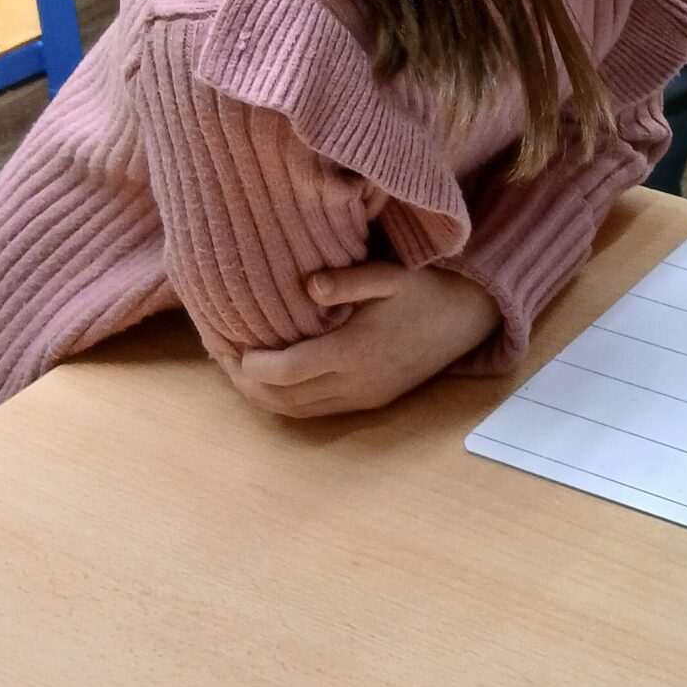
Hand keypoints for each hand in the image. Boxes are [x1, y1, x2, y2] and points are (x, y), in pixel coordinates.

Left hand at [227, 263, 500, 417]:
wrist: (465, 318)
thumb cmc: (423, 290)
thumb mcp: (391, 275)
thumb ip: (350, 280)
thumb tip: (308, 286)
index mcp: (355, 352)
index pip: (284, 371)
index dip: (249, 363)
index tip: (230, 341)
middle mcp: (356, 383)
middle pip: (283, 399)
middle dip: (245, 382)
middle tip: (221, 356)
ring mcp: (364, 397)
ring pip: (296, 411)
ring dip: (262, 396)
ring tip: (238, 370)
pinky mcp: (371, 402)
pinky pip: (316, 411)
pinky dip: (286, 401)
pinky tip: (272, 380)